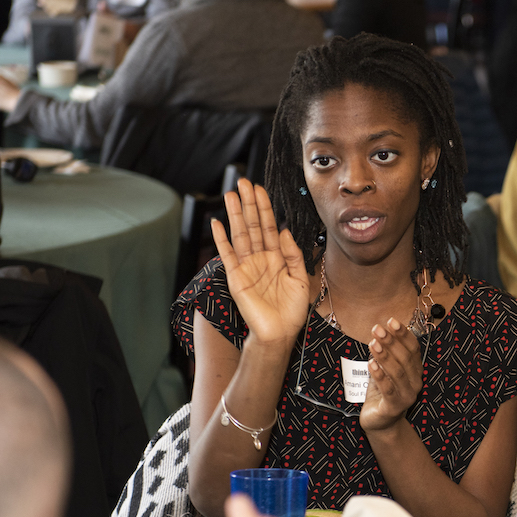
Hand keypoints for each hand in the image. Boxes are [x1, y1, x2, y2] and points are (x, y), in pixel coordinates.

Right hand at [212, 179, 312, 348]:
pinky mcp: (236, 277)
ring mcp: (246, 266)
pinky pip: (227, 255)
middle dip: (249, 204)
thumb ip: (293, 254)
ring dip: (235, 214)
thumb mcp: (300, 279)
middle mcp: (260, 258)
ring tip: (231, 195)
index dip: (265, 208)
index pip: (269, 227)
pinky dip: (221, 239)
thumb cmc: (292, 311)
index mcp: (277, 257)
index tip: (260, 189)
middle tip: (243, 182)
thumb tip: (282, 230)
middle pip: (253, 225)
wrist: (280, 333)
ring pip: (240, 235)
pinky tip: (216, 223)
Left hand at [359, 316, 422, 433]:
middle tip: (377, 329)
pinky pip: (388, 390)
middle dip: (391, 342)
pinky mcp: (394, 408)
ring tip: (373, 343)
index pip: (413, 348)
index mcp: (416, 370)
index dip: (403, 334)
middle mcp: (415, 382)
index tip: (391, 321)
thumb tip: (381, 330)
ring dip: (385, 356)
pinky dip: (380, 376)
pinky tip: (371, 364)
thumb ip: (386, 353)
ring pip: (398, 373)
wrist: (380, 422)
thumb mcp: (385, 369)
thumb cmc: (382, 392)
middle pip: (406, 358)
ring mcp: (407, 396)